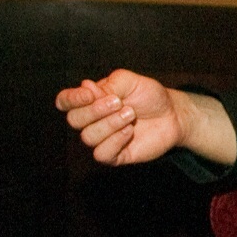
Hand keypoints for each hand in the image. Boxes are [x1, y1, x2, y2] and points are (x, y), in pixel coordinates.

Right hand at [57, 69, 189, 165]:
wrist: (172, 114)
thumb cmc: (149, 96)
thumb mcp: (130, 81)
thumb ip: (108, 84)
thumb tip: (85, 87)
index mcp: (89, 100)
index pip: (65, 101)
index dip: (71, 99)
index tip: (90, 94)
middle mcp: (91, 121)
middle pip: (74, 120)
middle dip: (95, 110)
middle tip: (119, 103)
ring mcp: (102, 139)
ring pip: (88, 137)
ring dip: (110, 124)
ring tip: (131, 115)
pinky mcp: (115, 155)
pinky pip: (101, 154)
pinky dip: (115, 141)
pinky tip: (129, 131)